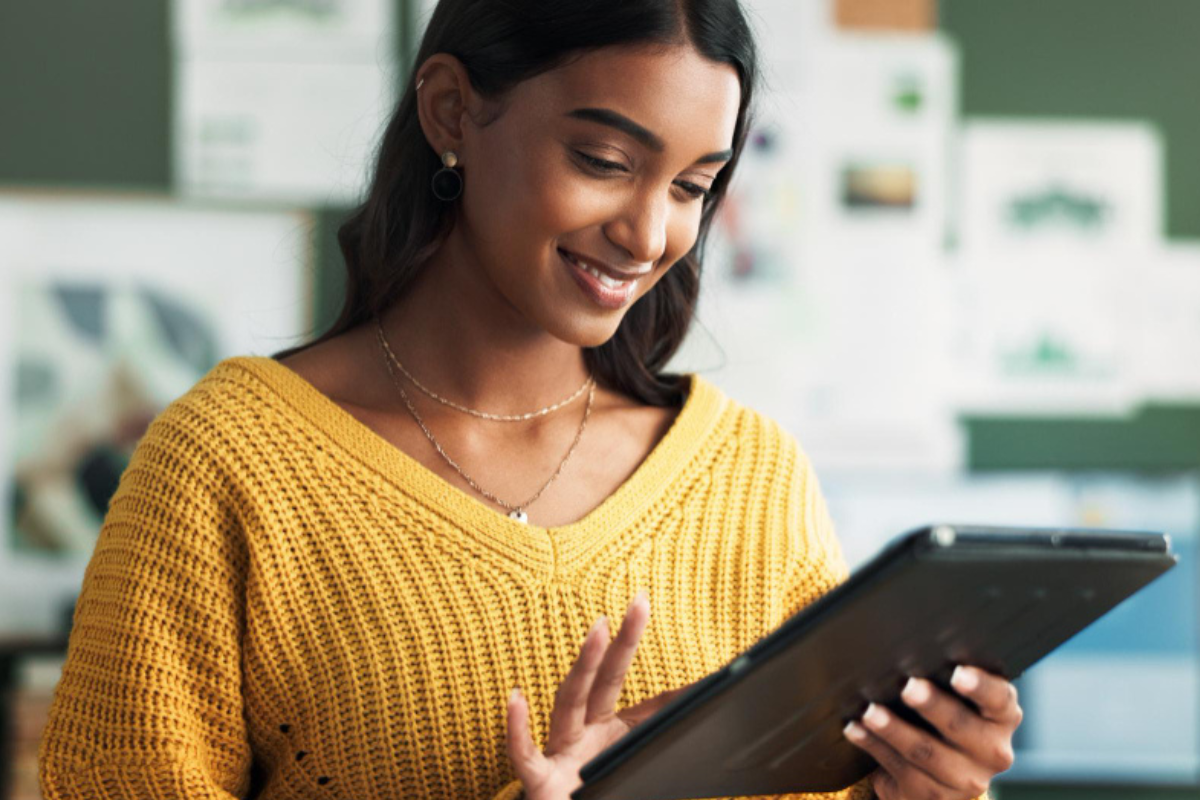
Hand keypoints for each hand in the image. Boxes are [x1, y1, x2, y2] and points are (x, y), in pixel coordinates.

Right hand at [504, 591, 692, 799]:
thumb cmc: (597, 785)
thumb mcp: (631, 747)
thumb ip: (658, 719)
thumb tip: (700, 691)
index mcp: (599, 720)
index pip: (615, 673)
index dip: (628, 638)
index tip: (641, 600)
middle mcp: (577, 729)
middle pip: (594, 680)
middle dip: (610, 642)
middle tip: (631, 604)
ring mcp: (558, 752)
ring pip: (566, 704)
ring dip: (583, 669)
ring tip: (597, 633)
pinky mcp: (540, 782)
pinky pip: (525, 754)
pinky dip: (518, 728)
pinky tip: (516, 700)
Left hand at [843, 665, 1022, 799]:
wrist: (940, 775)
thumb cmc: (945, 718)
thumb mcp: (957, 699)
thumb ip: (946, 678)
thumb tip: (909, 650)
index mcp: (1002, 717)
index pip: (998, 699)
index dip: (980, 686)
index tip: (958, 673)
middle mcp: (992, 751)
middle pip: (960, 727)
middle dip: (931, 705)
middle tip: (908, 687)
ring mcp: (966, 780)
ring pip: (925, 752)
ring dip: (893, 729)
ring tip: (870, 711)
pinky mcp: (935, 797)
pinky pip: (901, 769)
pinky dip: (874, 745)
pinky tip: (856, 730)